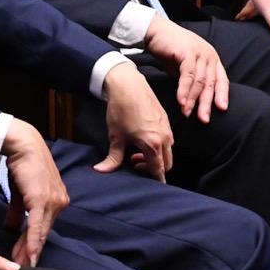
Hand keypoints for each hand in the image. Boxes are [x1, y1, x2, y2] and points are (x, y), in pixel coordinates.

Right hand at [0, 118, 67, 265]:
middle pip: (43, 234)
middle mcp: (59, 203)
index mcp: (56, 201)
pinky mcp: (42, 200)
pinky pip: (36, 226)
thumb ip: (19, 211)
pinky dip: (32, 241)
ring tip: (21, 266)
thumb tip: (11, 226)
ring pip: (39, 233)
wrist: (24, 144)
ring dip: (29, 251)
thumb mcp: (21, 192)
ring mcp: (53, 202)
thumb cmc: (24, 165)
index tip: (27, 261)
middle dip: (30, 252)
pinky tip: (28, 255)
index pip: (43, 228)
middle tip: (23, 269)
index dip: (34, 245)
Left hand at [97, 62, 174, 179]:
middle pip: (167, 163)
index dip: (154, 180)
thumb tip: (101, 171)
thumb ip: (113, 158)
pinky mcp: (165, 119)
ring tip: (136, 151)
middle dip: (153, 168)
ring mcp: (166, 127)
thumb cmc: (121, 110)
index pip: (159, 170)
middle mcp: (164, 137)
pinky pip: (168, 139)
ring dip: (156, 156)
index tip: (147, 184)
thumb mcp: (115, 137)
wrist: (127, 84)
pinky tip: (143, 139)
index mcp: (153, 144)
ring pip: (168, 151)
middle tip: (135, 164)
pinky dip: (159, 145)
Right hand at [142, 16, 228, 122]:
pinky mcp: (187, 52)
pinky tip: (180, 101)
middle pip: (211, 83)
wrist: (156, 32)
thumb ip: (194, 82)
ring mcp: (199, 52)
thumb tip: (197, 103)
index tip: (222, 110)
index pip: (222, 80)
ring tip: (187, 113)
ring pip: (200, 81)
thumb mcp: (186, 68)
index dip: (222, 95)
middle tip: (204, 120)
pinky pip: (188, 75)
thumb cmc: (171, 51)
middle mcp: (209, 55)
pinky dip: (184, 90)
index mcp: (212, 59)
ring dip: (193, 99)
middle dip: (207, 103)